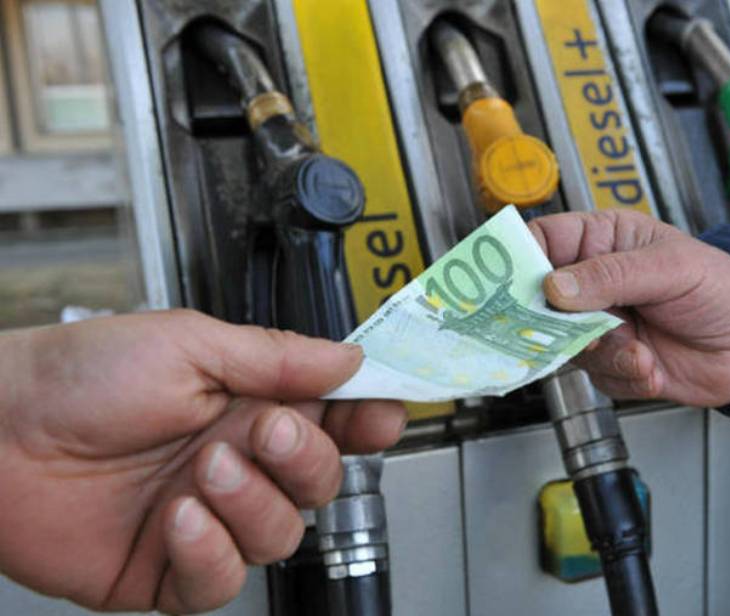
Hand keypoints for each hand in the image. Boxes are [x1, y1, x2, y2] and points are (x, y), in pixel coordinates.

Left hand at [0, 310, 405, 613]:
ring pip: (281, 535)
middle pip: (322, 481)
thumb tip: (348, 359)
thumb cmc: (81, 375)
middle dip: (306, 459)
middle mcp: (237, 460)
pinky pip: (224, 581)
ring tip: (204, 469)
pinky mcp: (171, 568)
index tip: (383, 413)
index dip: (367, 418)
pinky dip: (210, 553)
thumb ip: (276, 357)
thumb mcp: (188, 345)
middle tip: (267, 431)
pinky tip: (178, 519)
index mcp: (249, 402)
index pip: (334, 416)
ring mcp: (208, 516)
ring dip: (252, 503)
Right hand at [529, 210, 729, 405]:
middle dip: (553, 321)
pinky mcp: (609, 364)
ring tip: (639, 349)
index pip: (542, 241)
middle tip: (571, 328)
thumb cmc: (721, 288)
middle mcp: (590, 285)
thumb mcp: (671, 267)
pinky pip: (594, 375)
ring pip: (564, 344)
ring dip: (602, 352)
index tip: (503, 281)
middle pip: (537, 300)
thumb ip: (612, 274)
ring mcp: (596, 326)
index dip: (517, 258)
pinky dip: (624, 374)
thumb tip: (555, 286)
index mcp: (600, 242)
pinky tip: (652, 366)